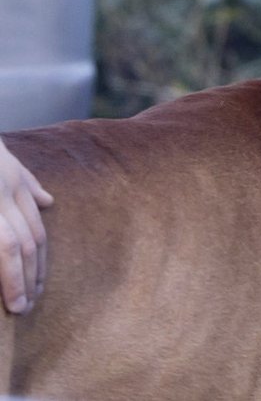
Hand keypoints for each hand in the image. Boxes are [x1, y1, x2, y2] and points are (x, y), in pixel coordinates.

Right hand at [0, 139, 51, 314]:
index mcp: (15, 187)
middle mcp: (6, 195)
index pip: (35, 231)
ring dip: (15, 279)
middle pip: (27, 241)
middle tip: (29, 305)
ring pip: (10, 246)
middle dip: (30, 276)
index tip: (38, 288)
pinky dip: (0, 267)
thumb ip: (28, 184)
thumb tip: (48, 202)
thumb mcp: (8, 163)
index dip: (39, 263)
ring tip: (17, 306)